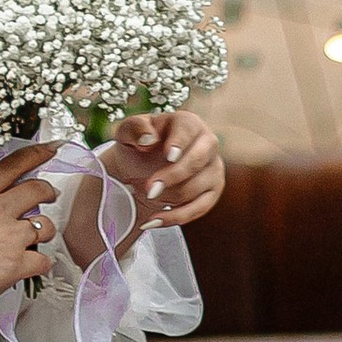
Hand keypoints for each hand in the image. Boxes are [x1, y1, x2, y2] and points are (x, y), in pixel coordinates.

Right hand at [0, 143, 61, 341]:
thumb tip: (0, 203)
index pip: (13, 164)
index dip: (37, 153)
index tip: (49, 150)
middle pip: (38, 189)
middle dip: (48, 191)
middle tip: (50, 195)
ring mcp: (9, 237)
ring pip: (46, 226)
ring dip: (45, 232)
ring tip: (36, 239)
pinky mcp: (16, 264)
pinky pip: (44, 260)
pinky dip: (41, 264)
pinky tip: (32, 265)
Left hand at [90, 109, 224, 239]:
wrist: (141, 168)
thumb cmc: (137, 145)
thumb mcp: (127, 132)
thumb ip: (135, 129)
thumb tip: (149, 139)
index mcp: (188, 122)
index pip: (188, 129)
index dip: (179, 142)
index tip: (168, 156)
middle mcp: (207, 143)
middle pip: (197, 160)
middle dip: (172, 177)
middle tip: (149, 189)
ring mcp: (214, 169)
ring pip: (196, 188)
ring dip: (168, 197)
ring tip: (146, 195)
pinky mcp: (213, 192)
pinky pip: (199, 209)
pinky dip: (175, 217)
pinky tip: (154, 220)